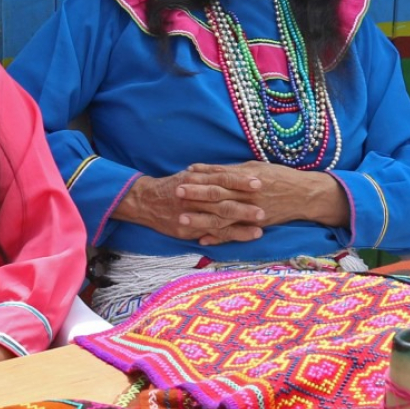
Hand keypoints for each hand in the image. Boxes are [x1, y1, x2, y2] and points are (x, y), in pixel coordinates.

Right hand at [116, 169, 266, 244]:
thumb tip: (233, 171)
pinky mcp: (190, 229)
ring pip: (220, 219)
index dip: (240, 181)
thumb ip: (210, 174)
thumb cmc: (172, 186)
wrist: (146, 201)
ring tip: (260, 228)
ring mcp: (193, 214)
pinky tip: (245, 237)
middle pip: (223, 200)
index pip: (222, 178)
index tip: (258, 182)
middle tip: (264, 208)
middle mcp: (195, 196)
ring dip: (240, 224)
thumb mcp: (190, 175)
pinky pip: (213, 233)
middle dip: (244, 205)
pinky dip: (229, 236)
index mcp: (197, 179)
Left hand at [183, 162, 348, 238]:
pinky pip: (234, 234)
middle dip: (196, 195)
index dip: (201, 177)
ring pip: (222, 218)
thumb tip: (204, 169)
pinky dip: (218, 238)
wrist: (304, 195)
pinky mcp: (255, 226)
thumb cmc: (279, 177)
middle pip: (218, 196)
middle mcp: (247, 197)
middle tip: (176, 194)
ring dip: (201, 220)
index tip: (183, 175)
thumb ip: (231, 170)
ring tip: (182, 220)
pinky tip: (202, 240)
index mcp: (247, 179)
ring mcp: (251, 213)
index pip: (220, 178)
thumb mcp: (255, 167)